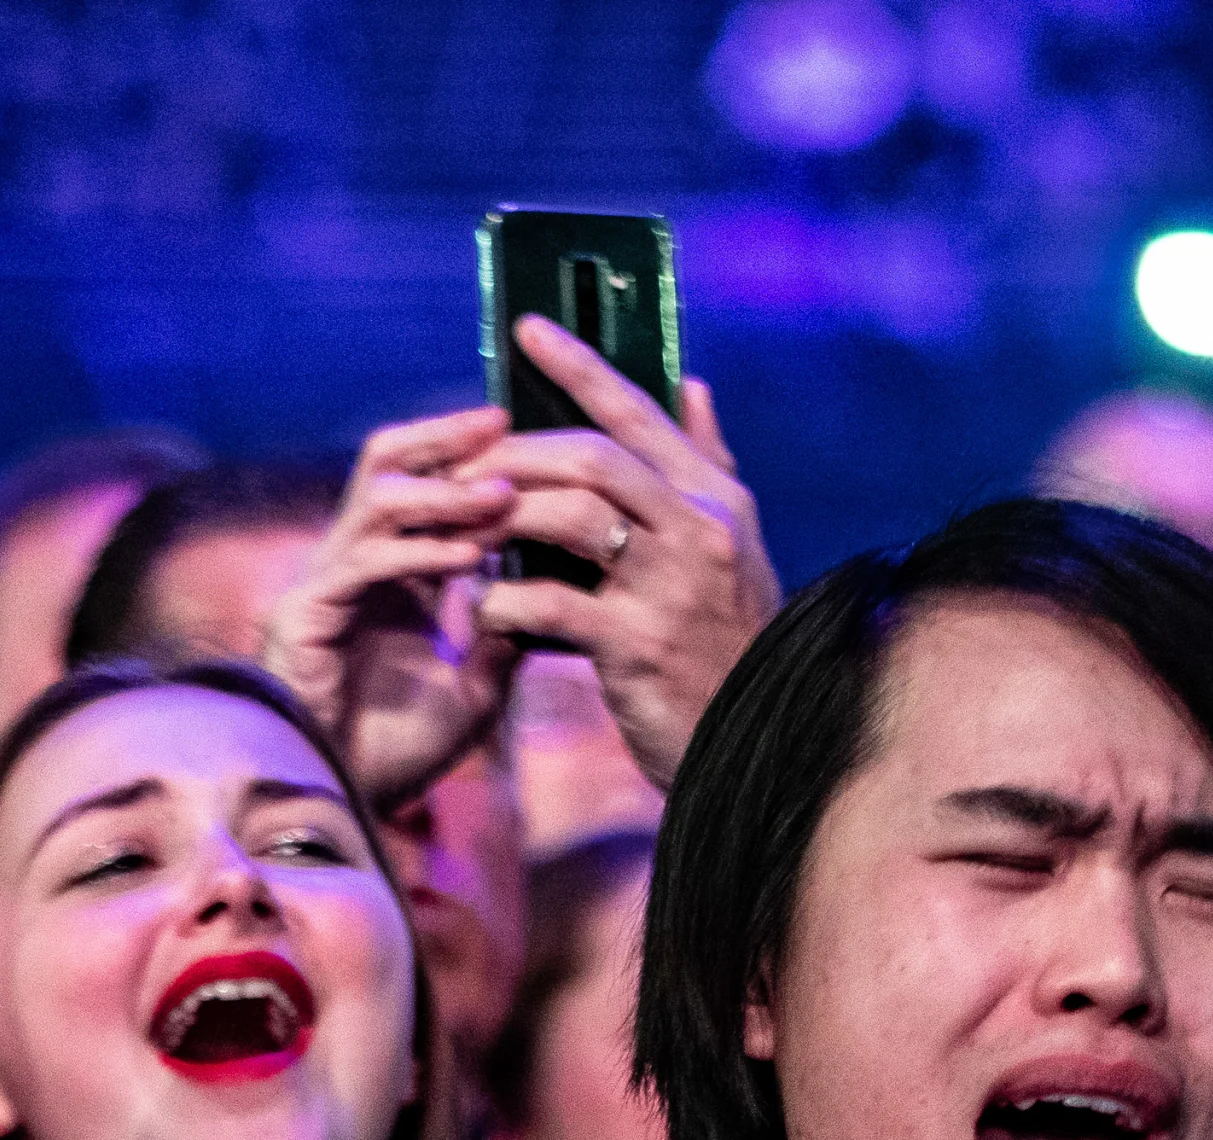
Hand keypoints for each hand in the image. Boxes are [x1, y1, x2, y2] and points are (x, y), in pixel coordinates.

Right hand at [260, 408, 523, 809]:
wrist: (346, 815)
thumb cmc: (401, 756)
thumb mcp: (478, 685)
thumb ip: (506, 633)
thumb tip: (555, 589)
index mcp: (387, 573)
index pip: (422, 482)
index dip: (469, 453)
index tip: (530, 434)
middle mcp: (349, 566)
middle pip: (386, 465)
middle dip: (446, 440)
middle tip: (501, 424)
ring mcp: (321, 586)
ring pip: (374, 501)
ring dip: (443, 493)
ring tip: (502, 495)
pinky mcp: (302, 619)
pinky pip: (361, 562)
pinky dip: (418, 552)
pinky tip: (469, 558)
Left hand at [469, 315, 779, 790]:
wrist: (753, 739)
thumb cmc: (725, 643)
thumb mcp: (731, 546)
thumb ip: (706, 462)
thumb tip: (690, 383)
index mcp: (715, 499)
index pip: (639, 411)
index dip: (579, 366)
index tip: (527, 327)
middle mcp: (698, 530)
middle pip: (592, 457)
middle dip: (515, 455)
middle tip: (460, 466)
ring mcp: (669, 585)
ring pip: (570, 515)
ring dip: (502, 518)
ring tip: (459, 530)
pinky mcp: (636, 644)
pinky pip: (551, 602)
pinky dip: (504, 599)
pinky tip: (480, 606)